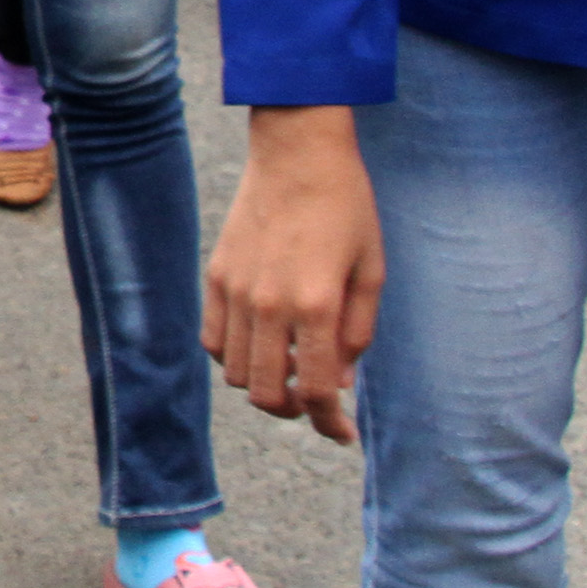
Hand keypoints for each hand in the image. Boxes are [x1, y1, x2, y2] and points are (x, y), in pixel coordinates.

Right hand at [202, 105, 380, 445]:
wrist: (298, 152)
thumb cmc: (347, 207)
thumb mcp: (372, 271)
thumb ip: (357, 333)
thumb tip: (339, 382)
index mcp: (317, 304)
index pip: (318, 391)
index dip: (332, 424)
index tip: (343, 435)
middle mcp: (271, 304)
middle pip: (269, 394)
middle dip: (295, 411)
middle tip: (314, 402)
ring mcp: (237, 291)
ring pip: (237, 374)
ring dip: (264, 385)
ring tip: (289, 368)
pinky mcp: (217, 277)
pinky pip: (214, 341)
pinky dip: (234, 358)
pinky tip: (260, 344)